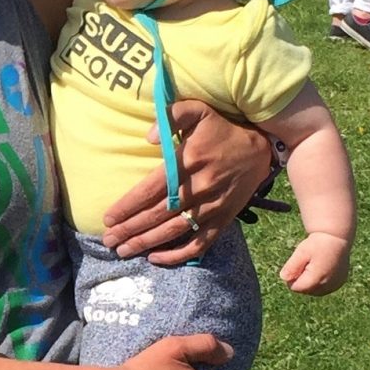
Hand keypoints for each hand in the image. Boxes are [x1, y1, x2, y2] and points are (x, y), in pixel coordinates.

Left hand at [104, 105, 275, 263]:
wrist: (261, 149)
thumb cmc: (222, 130)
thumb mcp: (199, 111)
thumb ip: (173, 116)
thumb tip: (148, 136)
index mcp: (189, 162)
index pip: (151, 189)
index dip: (128, 206)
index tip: (109, 218)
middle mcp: (199, 188)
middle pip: (158, 214)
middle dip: (130, 229)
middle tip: (108, 240)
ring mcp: (212, 207)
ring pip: (174, 231)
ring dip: (146, 243)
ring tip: (123, 250)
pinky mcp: (223, 220)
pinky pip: (199, 244)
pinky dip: (178, 254)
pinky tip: (156, 258)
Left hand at [279, 230, 350, 294]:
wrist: (336, 236)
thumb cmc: (318, 243)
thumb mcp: (302, 252)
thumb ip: (291, 266)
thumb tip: (283, 278)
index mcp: (317, 279)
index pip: (296, 287)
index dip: (293, 276)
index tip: (299, 262)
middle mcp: (328, 285)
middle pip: (306, 290)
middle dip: (303, 279)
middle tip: (308, 262)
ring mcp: (335, 285)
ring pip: (315, 290)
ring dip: (312, 281)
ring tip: (316, 264)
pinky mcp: (339, 282)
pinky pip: (325, 287)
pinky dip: (321, 280)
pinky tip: (323, 268)